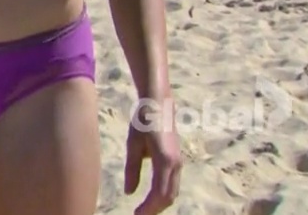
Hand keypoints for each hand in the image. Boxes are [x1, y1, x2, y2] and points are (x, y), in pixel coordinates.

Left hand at [124, 100, 181, 214]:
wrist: (159, 104)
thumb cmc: (143, 122)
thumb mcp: (133, 145)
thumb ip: (131, 170)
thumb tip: (129, 193)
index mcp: (165, 161)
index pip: (158, 193)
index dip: (148, 208)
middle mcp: (175, 164)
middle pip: (168, 196)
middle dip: (154, 209)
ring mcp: (178, 162)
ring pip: (172, 192)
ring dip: (159, 204)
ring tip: (143, 210)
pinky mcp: (177, 160)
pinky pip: (172, 184)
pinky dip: (163, 195)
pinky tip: (151, 198)